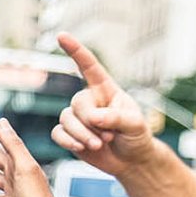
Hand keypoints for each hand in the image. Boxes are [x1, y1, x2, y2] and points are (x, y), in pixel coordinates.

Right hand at [52, 33, 154, 175]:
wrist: (132, 160)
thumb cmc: (137, 137)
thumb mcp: (135, 125)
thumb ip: (117, 118)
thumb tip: (93, 117)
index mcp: (106, 90)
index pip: (89, 67)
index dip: (76, 51)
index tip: (61, 35)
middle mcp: (90, 101)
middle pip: (77, 103)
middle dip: (90, 122)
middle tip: (108, 136)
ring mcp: (78, 117)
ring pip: (66, 120)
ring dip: (82, 134)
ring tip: (100, 144)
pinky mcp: (69, 134)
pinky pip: (58, 134)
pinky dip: (69, 141)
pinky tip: (82, 148)